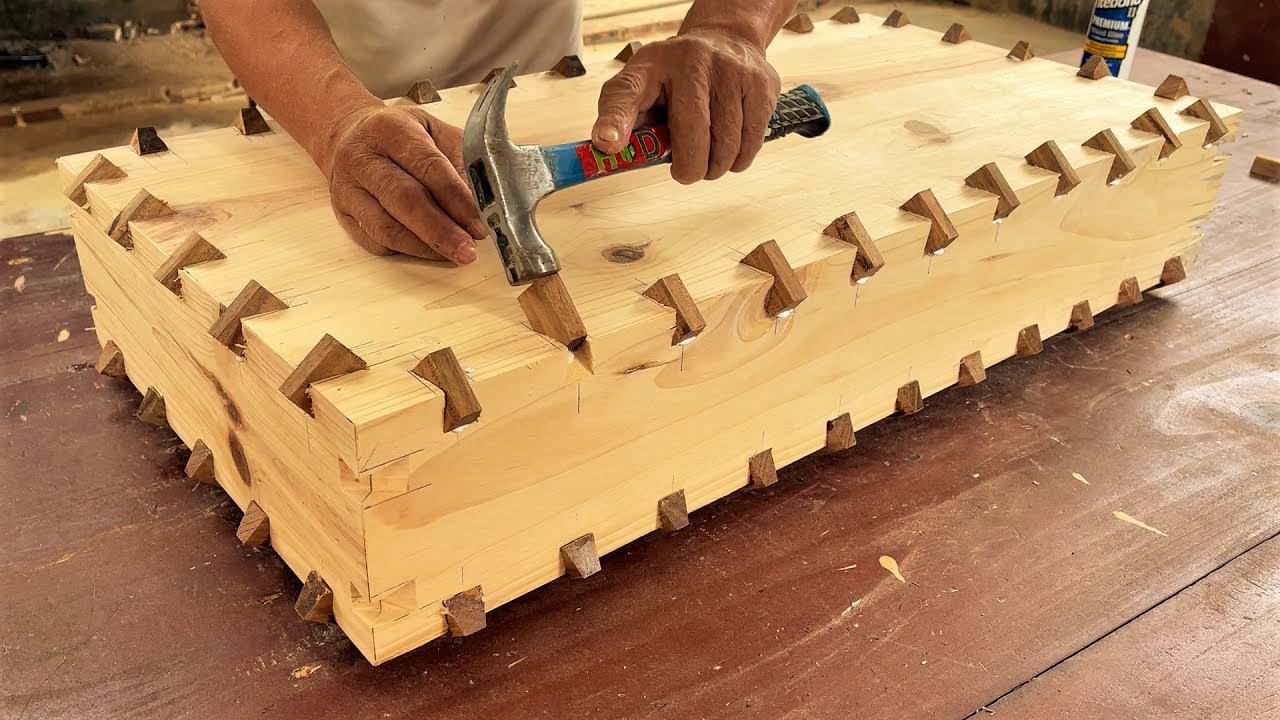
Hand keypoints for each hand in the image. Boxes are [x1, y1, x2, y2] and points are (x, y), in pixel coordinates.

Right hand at [321, 105, 484, 261]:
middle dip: (441, 230)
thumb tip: (485, 201)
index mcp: (390, 128)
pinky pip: (376, 241)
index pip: (428, 167)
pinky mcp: (343, 215)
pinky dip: (408, 250)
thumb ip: (460, 160)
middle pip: (404, 199)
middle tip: (468, 249)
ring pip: (386, 226)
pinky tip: (431, 251)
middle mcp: (362, 157)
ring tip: (454, 254)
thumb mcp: (434, 131)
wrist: (349, 134)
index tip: (478, 222)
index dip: (456, 199)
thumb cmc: (401, 135)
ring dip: (425, 246)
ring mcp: (347, 188)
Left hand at [592, 29, 780, 183]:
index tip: (608, 142)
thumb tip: (610, 148)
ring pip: (726, 145)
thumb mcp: (642, 90)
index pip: (626, 94)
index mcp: (649, 66)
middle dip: (690, 169)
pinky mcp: (761, 83)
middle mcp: (690, 61)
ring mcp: (730, 69)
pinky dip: (739, 158)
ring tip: (710, 158)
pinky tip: (730, 148)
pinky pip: (751, 141)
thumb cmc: (675, 79)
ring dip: (717, 167)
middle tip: (687, 171)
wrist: (725, 40)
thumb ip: (624, 121)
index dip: (616, 121)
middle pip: (692, 136)